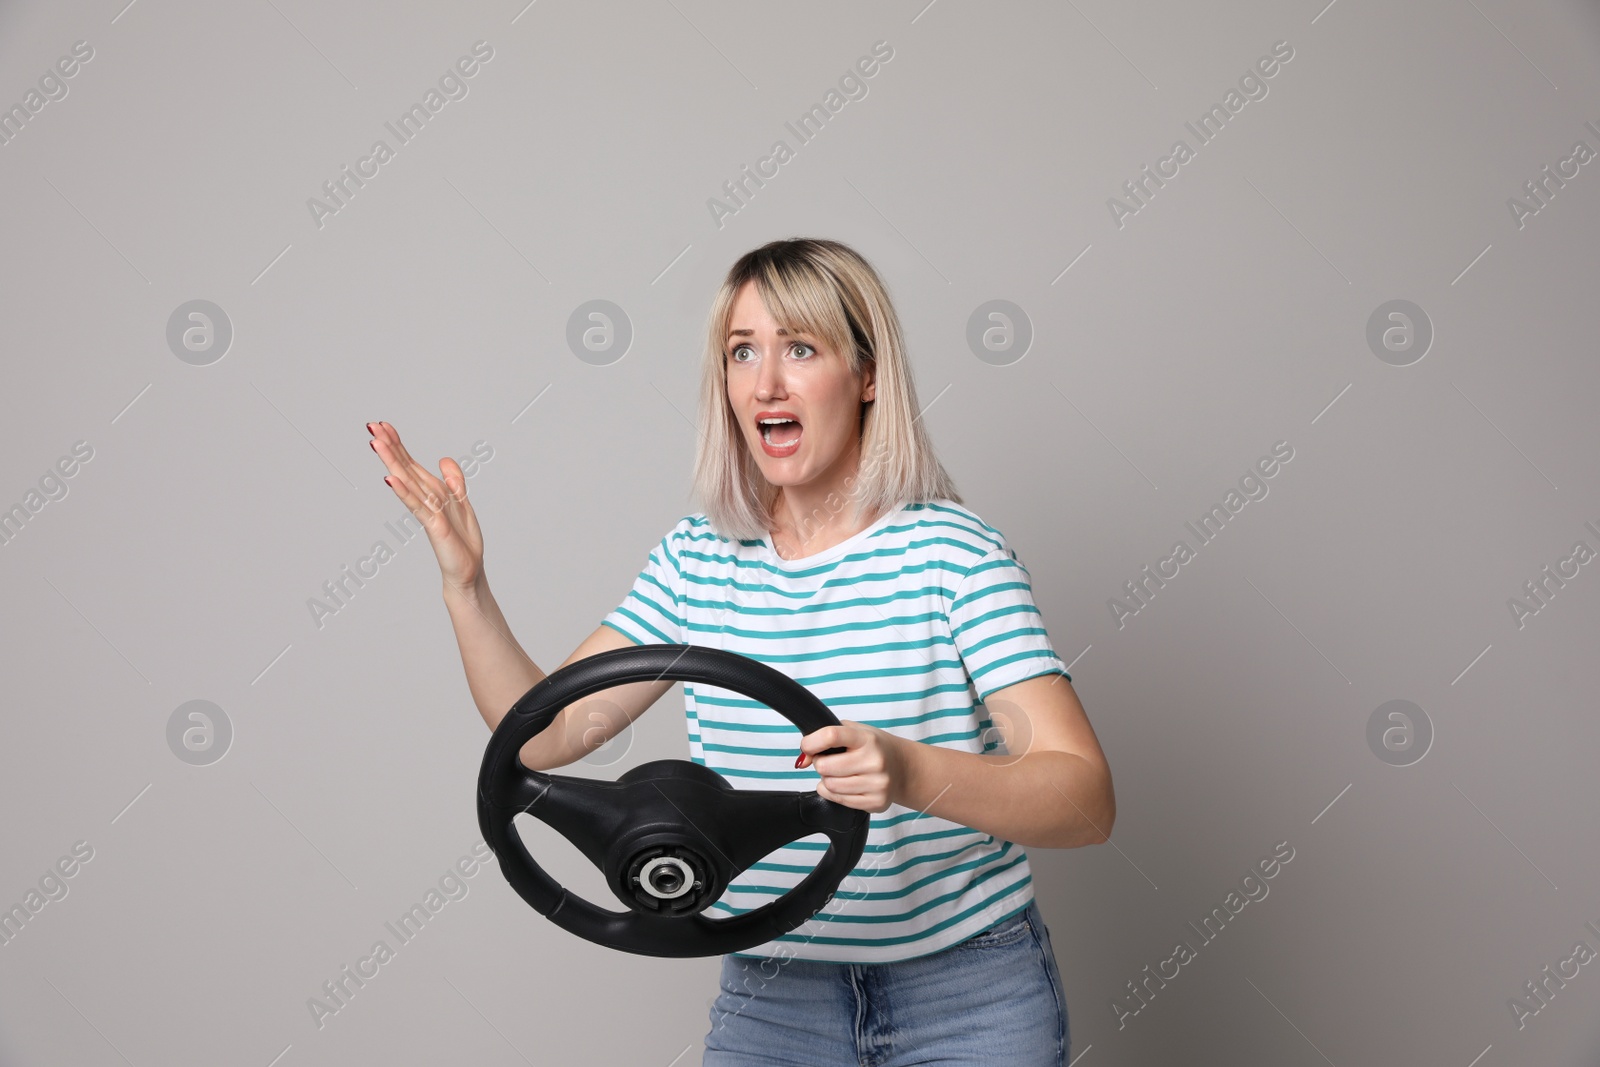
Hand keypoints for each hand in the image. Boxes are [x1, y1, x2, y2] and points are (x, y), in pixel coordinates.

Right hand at [368, 421, 484, 594]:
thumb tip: (443, 459)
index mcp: (431, 492)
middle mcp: (425, 499)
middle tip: (371, 426)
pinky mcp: (433, 525)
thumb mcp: (462, 503)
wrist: (467, 571)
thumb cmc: (462, 541)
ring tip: (375, 443)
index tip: (383, 425)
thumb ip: (453, 481)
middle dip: (389, 446)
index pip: (410, 463)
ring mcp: (427, 511)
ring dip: (391, 461)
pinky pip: (417, 505)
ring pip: (406, 481)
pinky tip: (391, 479)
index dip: (398, 444)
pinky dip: (404, 492)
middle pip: (404, 467)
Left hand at [796, 722, 907, 813]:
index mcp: (867, 739)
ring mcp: (877, 784)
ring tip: (839, 773)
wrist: (904, 767)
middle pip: (825, 766)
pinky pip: (839, 800)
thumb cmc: (876, 747)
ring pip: (830, 786)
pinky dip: (834, 793)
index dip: (811, 742)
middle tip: (830, 761)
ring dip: (827, 779)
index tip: (807, 746)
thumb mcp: (856, 733)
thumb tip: (803, 760)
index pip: (831, 735)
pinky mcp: (876, 802)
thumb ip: (828, 739)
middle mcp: (875, 761)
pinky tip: (845, 784)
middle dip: (821, 764)